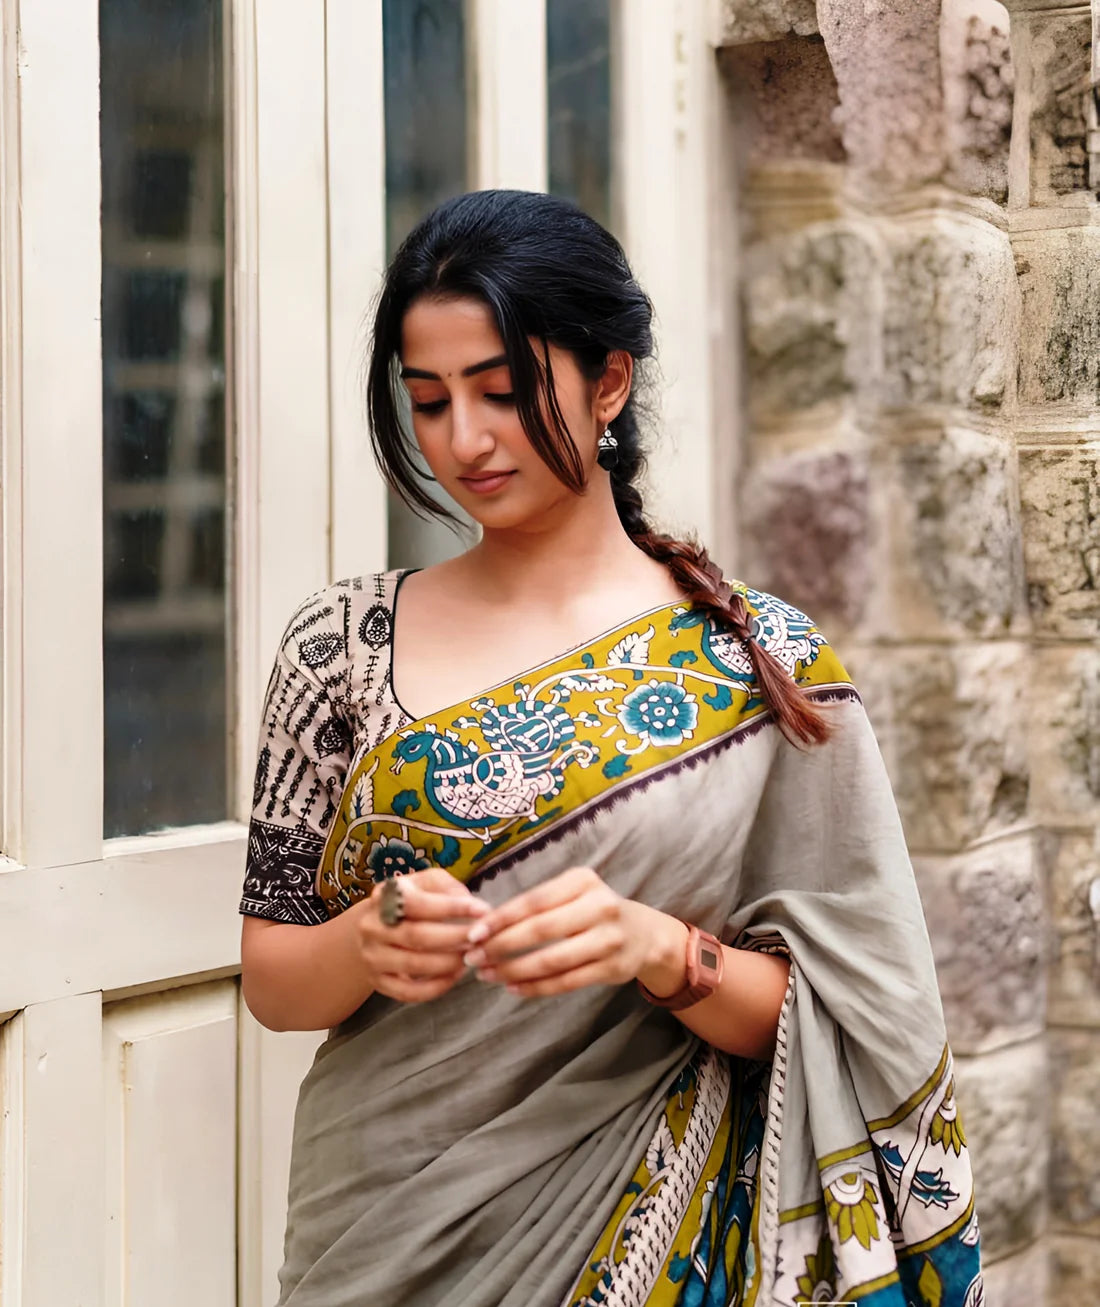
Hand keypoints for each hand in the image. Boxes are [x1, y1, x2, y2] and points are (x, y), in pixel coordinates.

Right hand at [343, 868, 487, 1003]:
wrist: (374, 930)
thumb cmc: (410, 903)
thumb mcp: (426, 884)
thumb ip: (449, 889)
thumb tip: (476, 910)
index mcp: (384, 896)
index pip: (417, 903)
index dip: (452, 907)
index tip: (482, 911)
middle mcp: (372, 926)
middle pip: (416, 936)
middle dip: (455, 938)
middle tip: (480, 938)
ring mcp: (372, 956)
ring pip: (414, 965)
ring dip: (449, 963)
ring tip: (471, 955)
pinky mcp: (377, 982)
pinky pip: (409, 992)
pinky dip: (437, 986)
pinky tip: (455, 975)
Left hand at [463, 865, 687, 999]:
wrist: (644, 935)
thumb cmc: (593, 911)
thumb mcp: (572, 894)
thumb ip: (536, 905)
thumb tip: (485, 925)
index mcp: (583, 881)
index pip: (534, 901)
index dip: (501, 918)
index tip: (473, 933)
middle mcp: (600, 906)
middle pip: (541, 930)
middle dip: (501, 946)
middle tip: (474, 957)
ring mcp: (609, 939)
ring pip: (552, 960)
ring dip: (514, 970)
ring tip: (488, 975)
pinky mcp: (613, 969)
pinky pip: (566, 982)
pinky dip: (535, 987)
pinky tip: (513, 987)